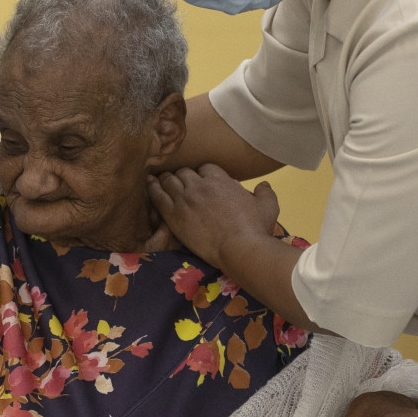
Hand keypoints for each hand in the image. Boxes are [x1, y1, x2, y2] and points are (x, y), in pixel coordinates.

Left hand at [147, 166, 279, 268]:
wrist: (239, 249)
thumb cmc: (255, 228)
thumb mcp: (268, 205)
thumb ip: (266, 192)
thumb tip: (264, 184)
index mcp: (220, 179)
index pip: (205, 167)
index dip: (204, 174)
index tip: (204, 182)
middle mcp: (199, 185)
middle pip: (184, 172)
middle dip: (184, 176)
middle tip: (183, 184)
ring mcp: (185, 199)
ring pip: (169, 180)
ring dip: (167, 180)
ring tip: (162, 181)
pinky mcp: (173, 215)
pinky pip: (157, 196)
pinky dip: (153, 188)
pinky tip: (149, 184)